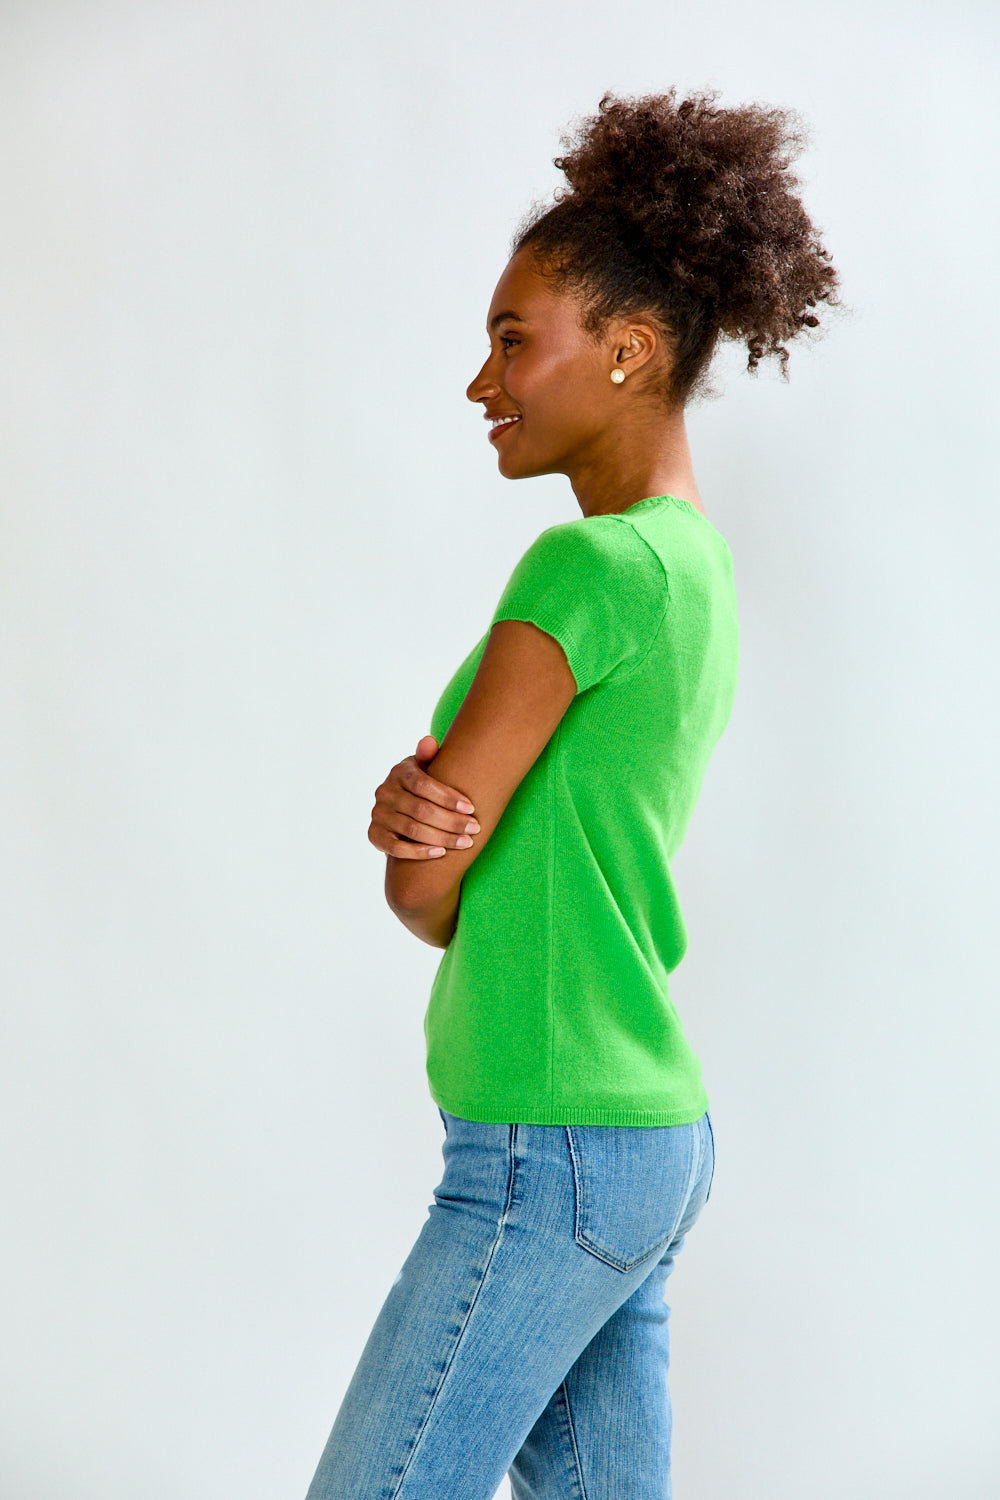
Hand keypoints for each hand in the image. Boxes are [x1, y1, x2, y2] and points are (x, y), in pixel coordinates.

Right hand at [369, 734, 480, 859]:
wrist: (399, 806)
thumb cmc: (421, 785)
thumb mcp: (425, 767)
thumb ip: (429, 756)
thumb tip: (429, 741)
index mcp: (399, 772)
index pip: (423, 785)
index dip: (448, 798)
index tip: (471, 808)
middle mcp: (384, 792)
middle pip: (420, 810)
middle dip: (451, 821)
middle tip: (474, 829)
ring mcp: (378, 814)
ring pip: (412, 830)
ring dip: (442, 838)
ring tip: (465, 842)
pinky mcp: (375, 835)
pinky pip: (397, 848)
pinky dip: (420, 852)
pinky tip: (441, 853)